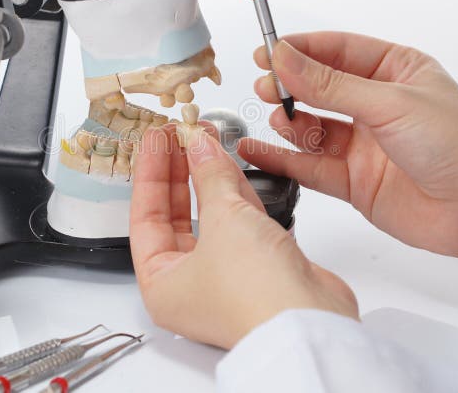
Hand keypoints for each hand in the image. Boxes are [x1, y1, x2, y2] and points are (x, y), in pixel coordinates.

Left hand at [130, 124, 357, 349]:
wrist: (312, 321)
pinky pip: (239, 222)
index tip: (155, 139)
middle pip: (175, 215)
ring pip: (209, 216)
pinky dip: (235, 193)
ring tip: (203, 139)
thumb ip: (209, 176)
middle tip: (180, 136)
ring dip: (208, 177)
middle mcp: (189, 284)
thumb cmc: (256, 294)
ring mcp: (225, 275)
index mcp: (161, 285)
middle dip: (179, 171)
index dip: (150, 173)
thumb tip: (198, 144)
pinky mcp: (258, 266)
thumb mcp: (223, 219)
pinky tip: (228, 164)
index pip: (145, 217)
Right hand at [243, 32, 457, 281]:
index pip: (336, 50)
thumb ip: (331, 85)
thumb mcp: (391, 102)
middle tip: (266, 87)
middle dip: (290, 86)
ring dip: (289, 122)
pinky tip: (258, 151)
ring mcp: (364, 144)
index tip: (267, 52)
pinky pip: (310, 166)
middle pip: (319, 88)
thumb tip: (286, 59)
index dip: (299, 50)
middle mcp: (376, 105)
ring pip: (312, 128)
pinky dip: (283, 159)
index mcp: (394, 70)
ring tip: (277, 118)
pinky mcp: (355, 181)